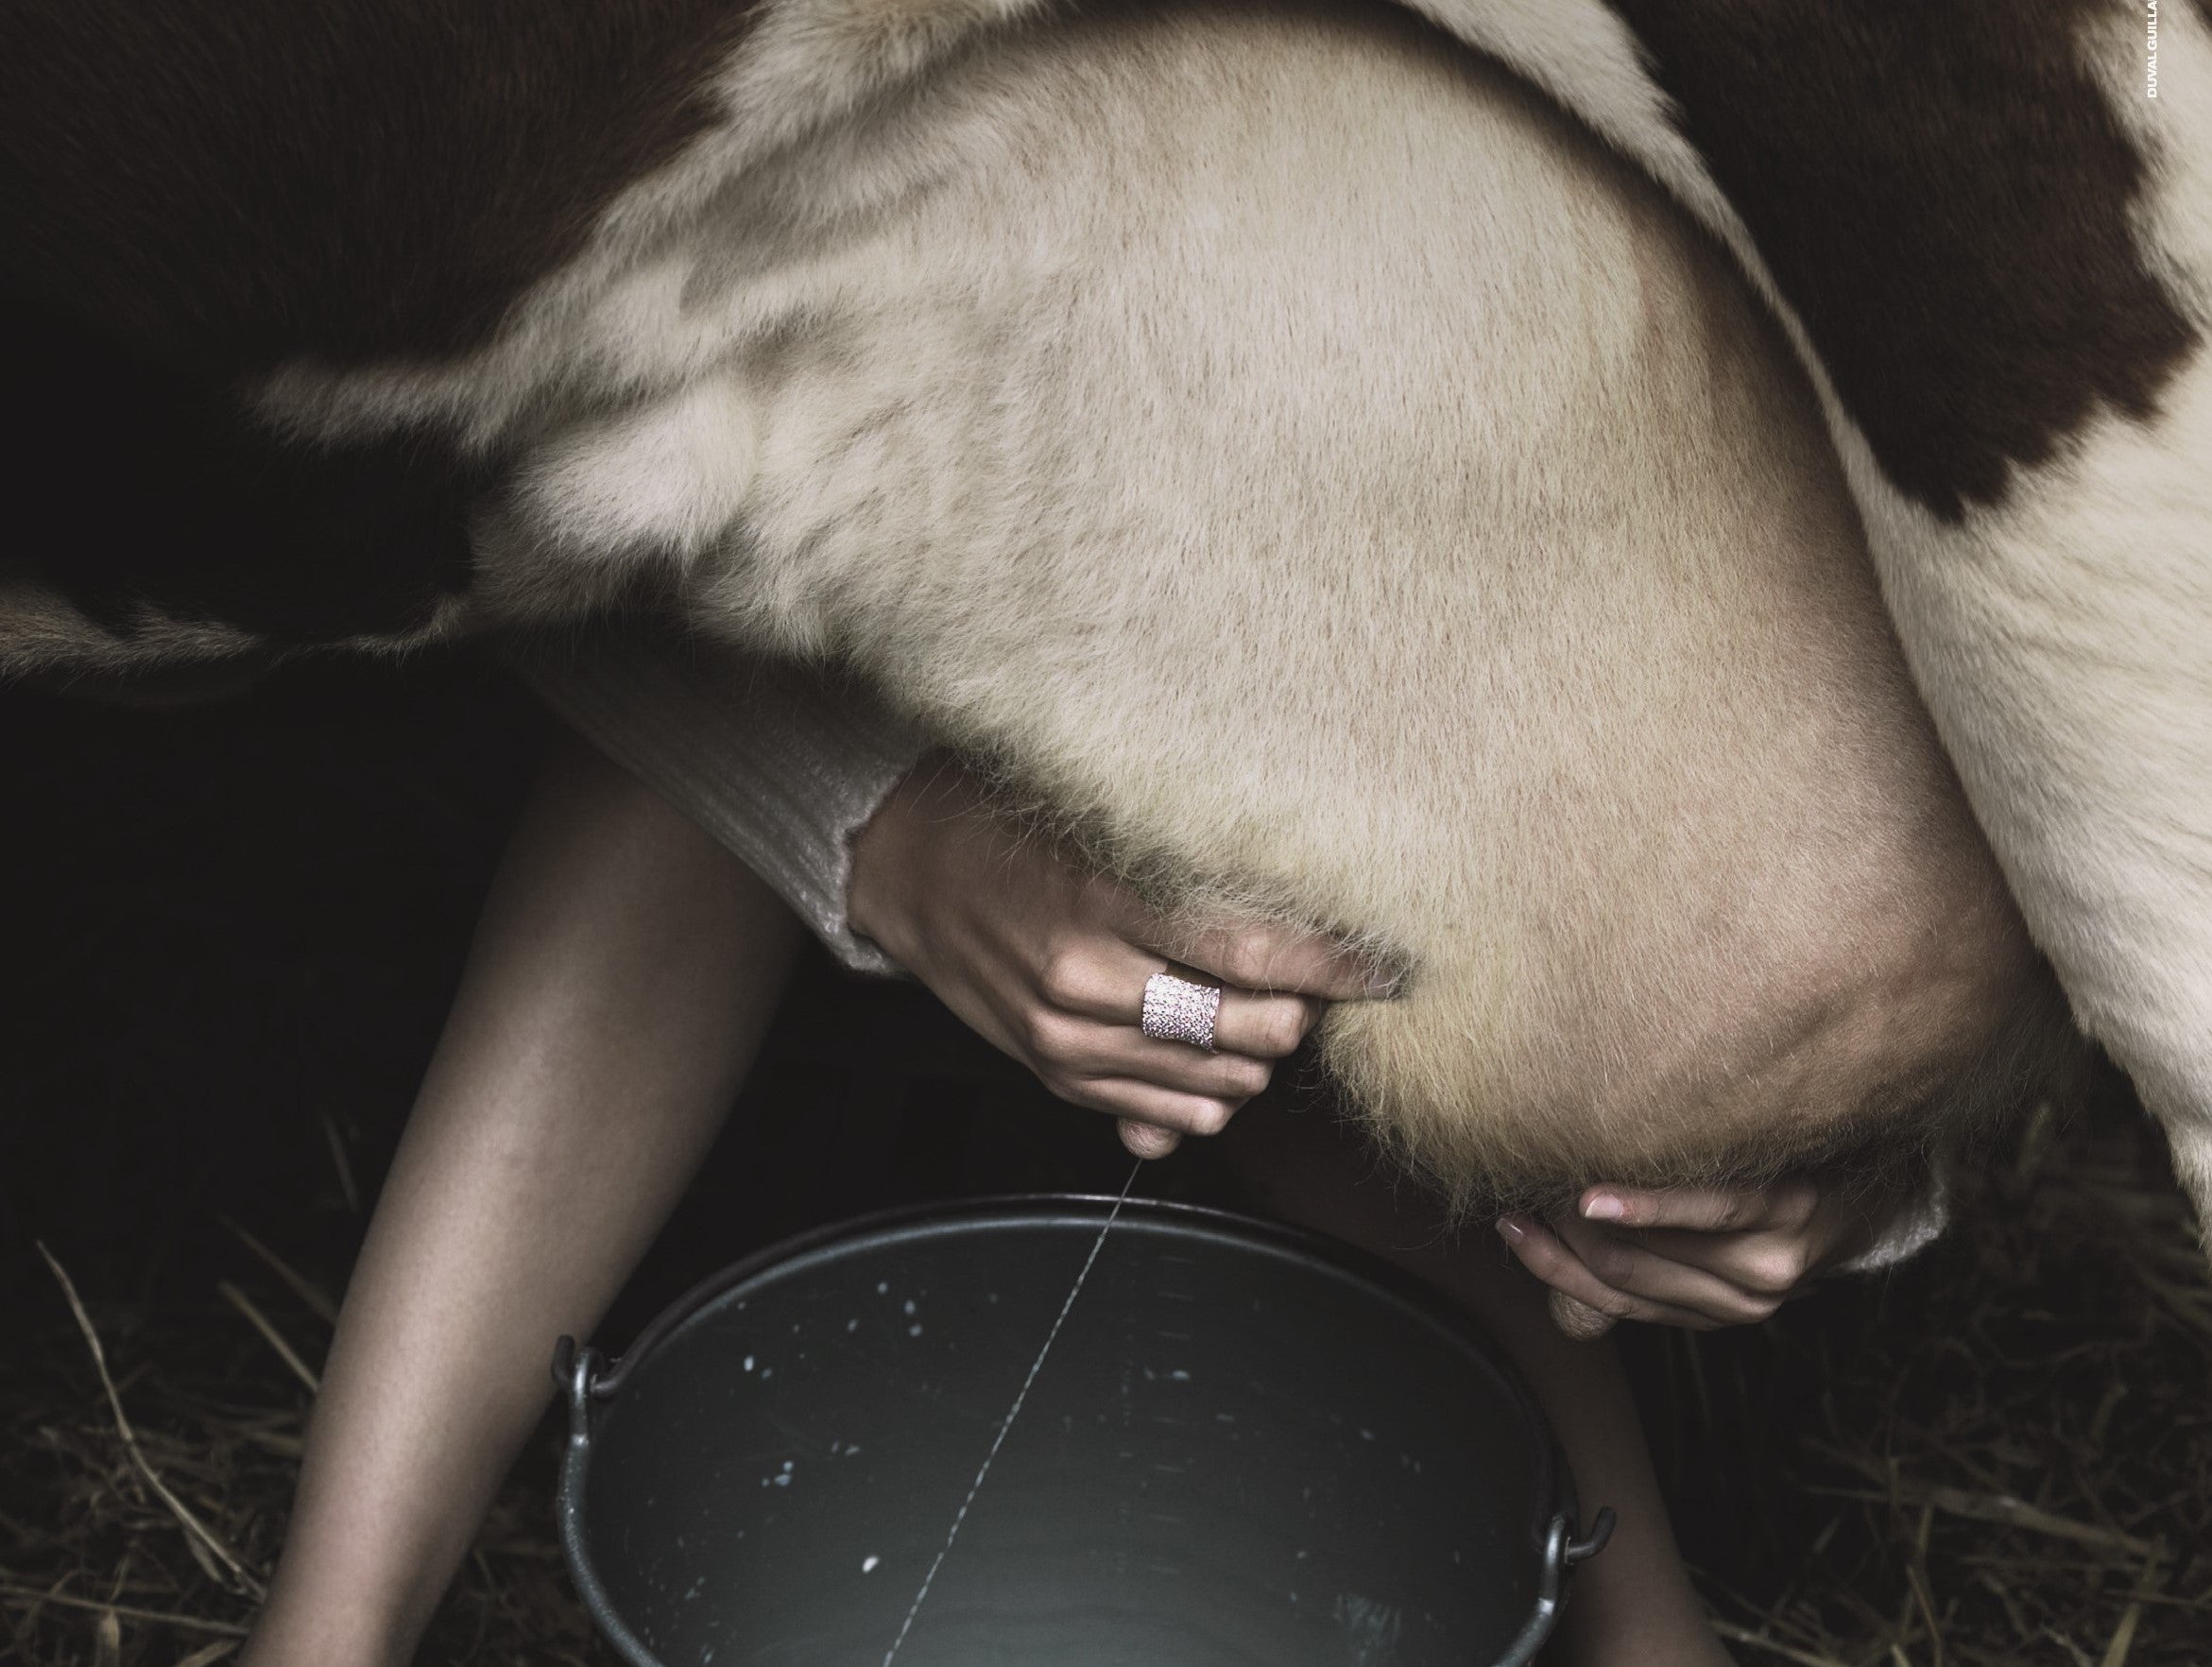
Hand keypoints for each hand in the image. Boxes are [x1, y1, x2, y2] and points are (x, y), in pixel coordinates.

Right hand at [848, 755, 1393, 1156]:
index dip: (1330, 964)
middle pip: (1245, 1031)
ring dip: (1258, 1058)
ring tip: (1260, 1010)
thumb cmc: (1006, 824)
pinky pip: (1168, 1120)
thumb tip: (1288, 909)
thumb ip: (1185, 861)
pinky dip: (1210, 1097)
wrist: (903, 868)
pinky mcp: (1055, 1075)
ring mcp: (1067, 1040)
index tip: (1382, 962)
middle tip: (1317, 981)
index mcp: (1101, 902)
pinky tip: (1211, 1054)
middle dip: (1300, 1014)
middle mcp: (1084, 981)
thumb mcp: (1093, 818)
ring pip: (1217, 1086)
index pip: (1248, 951)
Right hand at [1496, 1177, 1897, 1337]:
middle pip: (1616, 1274)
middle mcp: (1737, 1303)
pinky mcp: (1787, 1213)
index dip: (1548, 1266)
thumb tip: (1559, 1293)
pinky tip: (1596, 1196)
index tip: (1505, 1223)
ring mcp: (1765, 1263)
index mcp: (1711, 1312)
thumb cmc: (1782, 1202)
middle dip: (1556, 1235)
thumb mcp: (1722, 1250)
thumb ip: (1646, 1268)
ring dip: (1582, 1215)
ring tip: (1546, 1170)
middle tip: (1519, 1185)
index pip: (1607, 1302)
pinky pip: (1704, 1209)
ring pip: (1644, 1249)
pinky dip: (1643, 1205)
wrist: (1879, 1182)